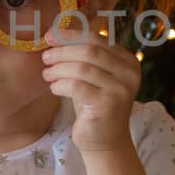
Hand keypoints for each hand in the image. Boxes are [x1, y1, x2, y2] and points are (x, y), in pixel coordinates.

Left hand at [40, 23, 140, 155]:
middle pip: (89, 51)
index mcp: (127, 61)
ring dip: (58, 69)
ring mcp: (120, 89)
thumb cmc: (95, 104)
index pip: (97, 39)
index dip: (71, 35)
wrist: (105, 140)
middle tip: (45, 58)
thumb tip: (55, 34)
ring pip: (81, 68)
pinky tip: (54, 88)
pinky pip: (76, 86)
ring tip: (47, 74)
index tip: (50, 35)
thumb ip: (83, 55)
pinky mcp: (107, 105)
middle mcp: (128, 73)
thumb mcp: (93, 76)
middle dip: (62, 52)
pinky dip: (60, 85)